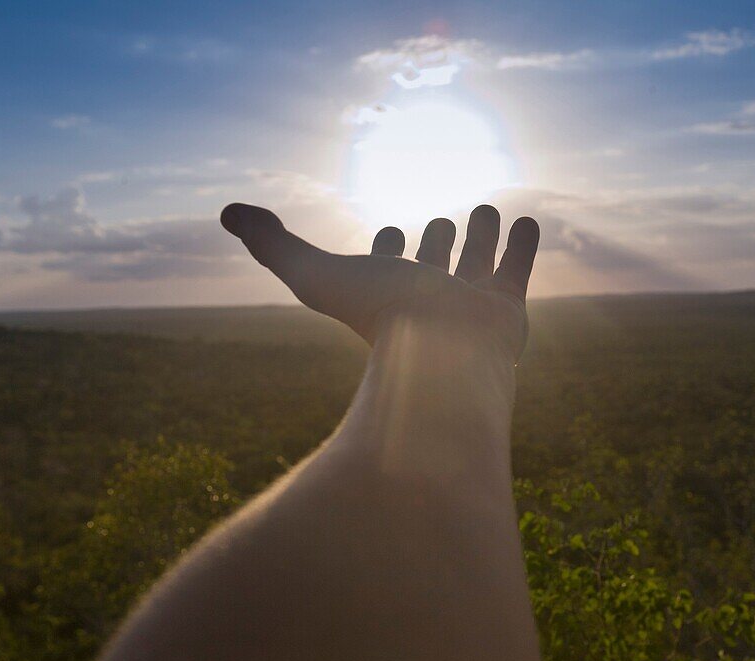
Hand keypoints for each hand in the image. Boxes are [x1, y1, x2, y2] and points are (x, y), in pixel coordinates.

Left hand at [220, 203, 539, 360]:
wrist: (440, 355)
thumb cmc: (377, 316)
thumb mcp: (313, 273)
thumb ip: (273, 244)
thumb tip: (228, 211)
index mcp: (387, 291)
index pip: (388, 263)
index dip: (389, 245)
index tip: (391, 230)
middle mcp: (428, 297)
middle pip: (433, 263)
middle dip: (437, 240)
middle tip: (442, 222)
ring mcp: (468, 304)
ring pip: (476, 262)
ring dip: (480, 235)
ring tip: (487, 210)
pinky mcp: (506, 307)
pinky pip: (517, 267)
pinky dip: (522, 243)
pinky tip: (526, 220)